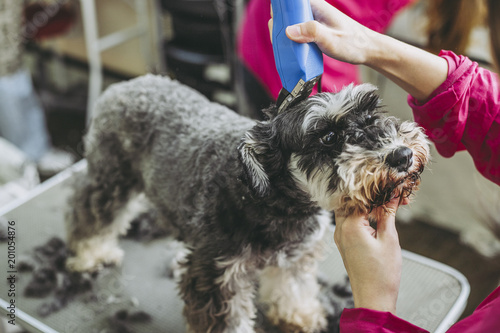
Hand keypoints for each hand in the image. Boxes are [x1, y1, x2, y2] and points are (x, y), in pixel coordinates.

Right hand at [282, 0, 377, 64]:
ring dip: (284, 37)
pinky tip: (292, 53)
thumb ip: (312, 32)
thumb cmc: (353, 43)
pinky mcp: (313, 32)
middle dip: (279, 27)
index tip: (276, 25)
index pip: (290, 2)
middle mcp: (312, 11)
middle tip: (280, 43)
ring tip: (285, 50)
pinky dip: (292, 42)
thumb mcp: (331, 39)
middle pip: (287, 14)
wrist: (367, 50)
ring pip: (290, 25)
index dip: (279, 11)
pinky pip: (297, 34)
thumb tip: (289, 30)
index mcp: (316, 6)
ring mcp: (312, 22)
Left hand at [334, 199, 401, 313]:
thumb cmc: (382, 274)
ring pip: (348, 211)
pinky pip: (348, 222)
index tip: (392, 188)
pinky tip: (377, 217)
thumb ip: (388, 214)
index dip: (378, 191)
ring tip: (385, 206)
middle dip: (369, 196)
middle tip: (388, 195)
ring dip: (365, 206)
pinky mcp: (344, 244)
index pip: (360, 197)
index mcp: (350, 226)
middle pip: (350, 202)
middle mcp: (340, 229)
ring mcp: (340, 237)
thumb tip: (392, 196)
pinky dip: (361, 217)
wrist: (373, 298)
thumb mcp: (389, 239)